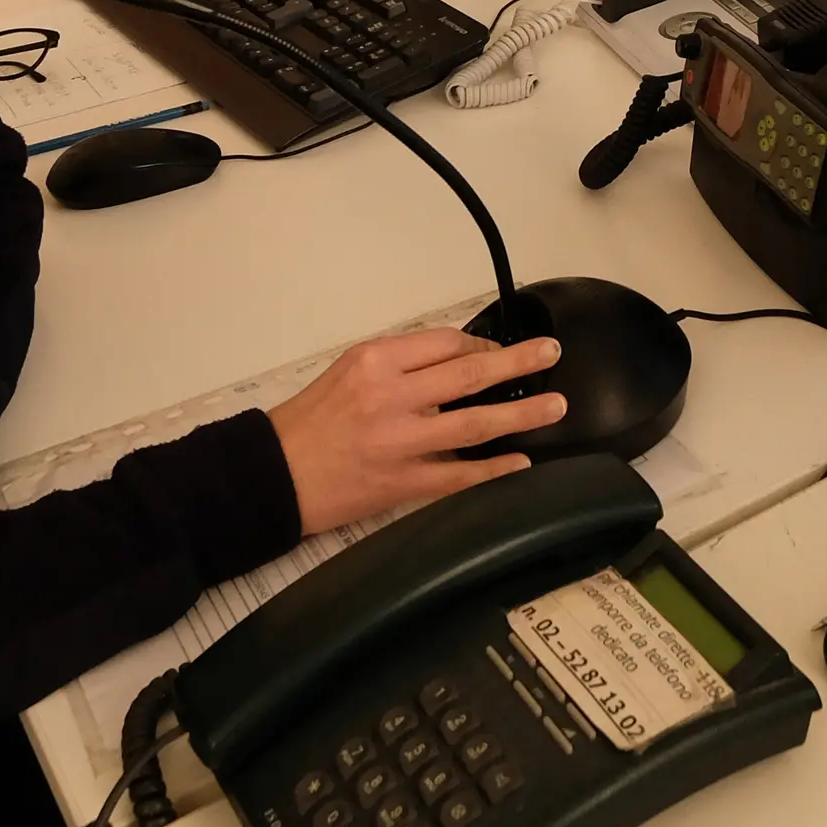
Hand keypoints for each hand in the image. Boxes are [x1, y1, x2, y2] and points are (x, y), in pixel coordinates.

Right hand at [268, 328, 569, 534]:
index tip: (501, 352)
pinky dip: (493, 470)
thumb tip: (455, 361)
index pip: (445, 343)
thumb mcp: (347, 370)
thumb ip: (399, 364)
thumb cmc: (308, 421)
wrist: (273, 475)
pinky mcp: (401, 482)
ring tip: (554, 406)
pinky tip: (521, 464)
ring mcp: (399, 442)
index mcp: (376, 361)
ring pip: (474, 423)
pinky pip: (459, 476)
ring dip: (521, 414)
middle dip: (517, 363)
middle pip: (469, 373)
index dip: (482, 345)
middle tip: (550, 354)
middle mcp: (391, 396)